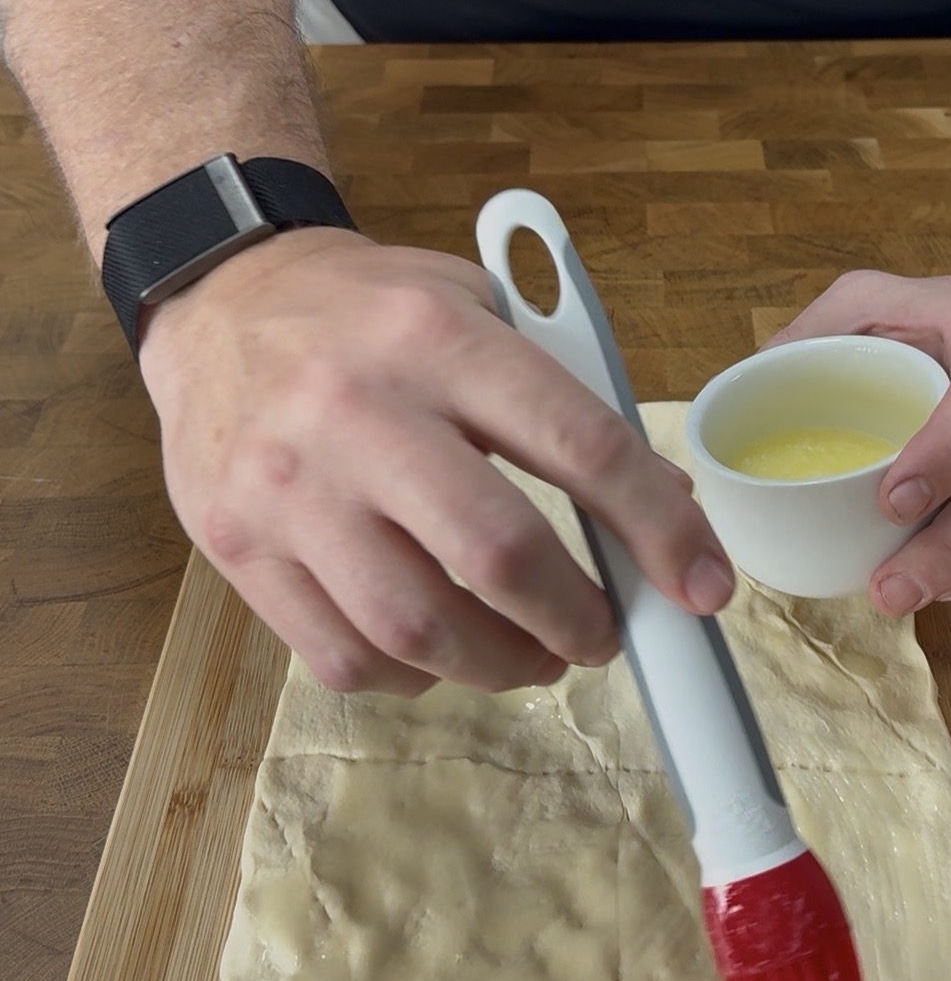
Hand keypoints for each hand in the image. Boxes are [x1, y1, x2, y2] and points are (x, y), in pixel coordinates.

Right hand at [140, 228, 732, 694]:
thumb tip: (666, 512)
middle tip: (600, 636)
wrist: (217, 301)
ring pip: (416, 628)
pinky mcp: (238, 547)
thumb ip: (568, 405)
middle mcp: (356, 411)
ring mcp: (287, 488)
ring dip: (500, 666)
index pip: (579, 445)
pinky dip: (412, 679)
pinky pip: (342, 657)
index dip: (657, 532)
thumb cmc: (368, 315)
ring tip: (530, 657)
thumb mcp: (478, 313)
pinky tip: (439, 655)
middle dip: (576, 621)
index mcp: (437, 338)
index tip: (702, 587)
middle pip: (497, 557)